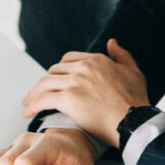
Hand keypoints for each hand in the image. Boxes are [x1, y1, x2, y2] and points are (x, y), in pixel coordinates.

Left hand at [20, 40, 148, 146]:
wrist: (135, 122)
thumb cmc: (136, 102)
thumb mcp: (134, 72)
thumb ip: (122, 55)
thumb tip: (112, 42)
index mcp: (97, 60)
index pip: (68, 59)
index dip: (59, 71)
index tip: (54, 81)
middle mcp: (84, 67)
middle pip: (53, 71)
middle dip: (44, 83)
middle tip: (37, 94)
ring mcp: (75, 81)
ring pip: (45, 83)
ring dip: (34, 94)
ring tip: (28, 104)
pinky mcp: (69, 98)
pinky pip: (43, 99)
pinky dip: (33, 105)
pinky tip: (29, 112)